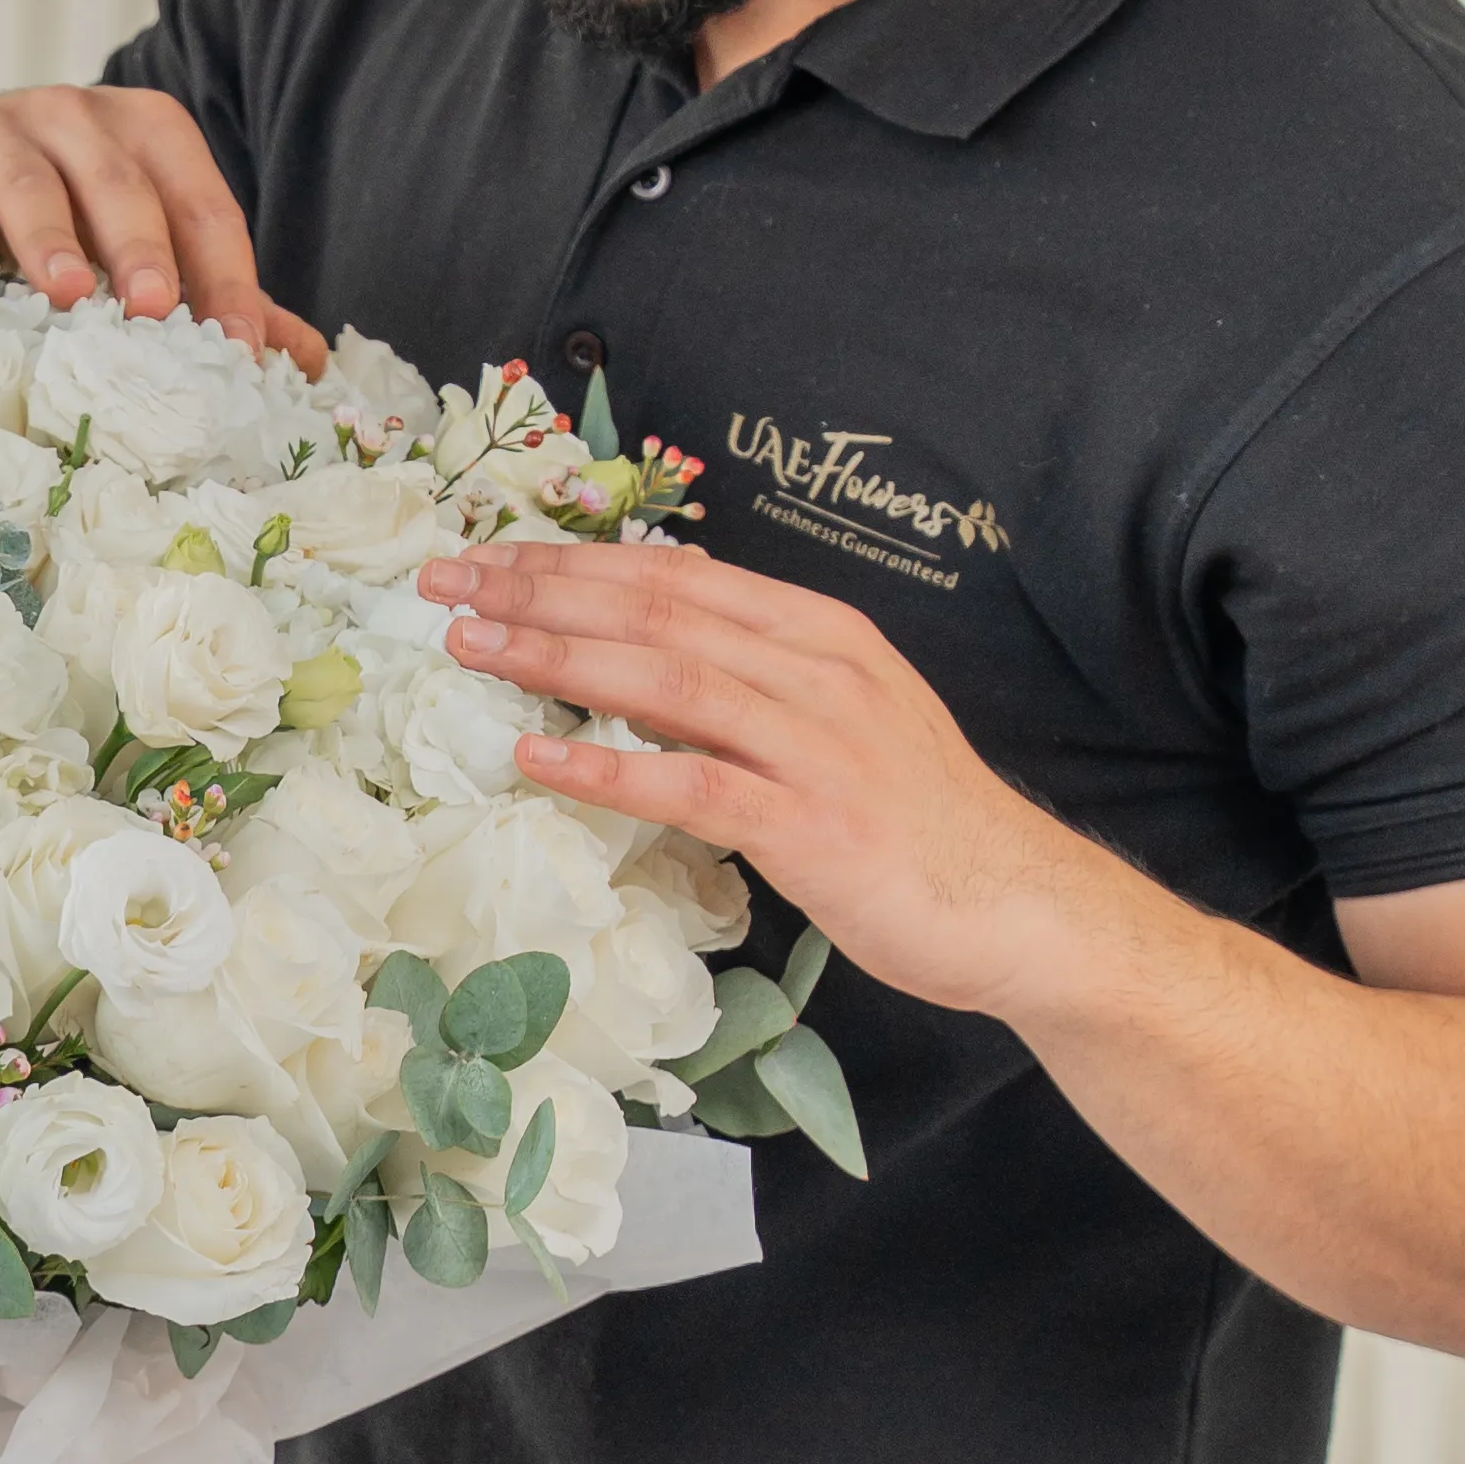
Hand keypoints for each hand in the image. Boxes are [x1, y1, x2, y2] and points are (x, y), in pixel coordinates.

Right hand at [0, 84, 324, 370]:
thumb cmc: (48, 219)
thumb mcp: (129, 245)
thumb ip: (209, 293)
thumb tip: (302, 360)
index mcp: (147, 135)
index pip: (201, 206)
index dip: (226, 277)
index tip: (237, 349)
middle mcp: (77, 115)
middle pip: (122, 183)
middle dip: (142, 247)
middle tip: (155, 308)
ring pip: (32, 181)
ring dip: (50, 238)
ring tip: (65, 295)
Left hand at [418, 539, 1110, 1021]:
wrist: (1017, 907)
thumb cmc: (919, 823)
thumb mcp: (842, 720)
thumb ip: (756, 679)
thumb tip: (654, 644)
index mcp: (820, 635)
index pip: (678, 575)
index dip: (578, 560)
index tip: (493, 556)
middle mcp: (818, 672)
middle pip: (658, 609)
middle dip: (543, 588)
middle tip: (448, 583)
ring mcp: (817, 746)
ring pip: (666, 678)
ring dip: (558, 656)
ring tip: (471, 647)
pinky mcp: (811, 825)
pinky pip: (692, 785)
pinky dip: (608, 765)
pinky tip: (535, 757)